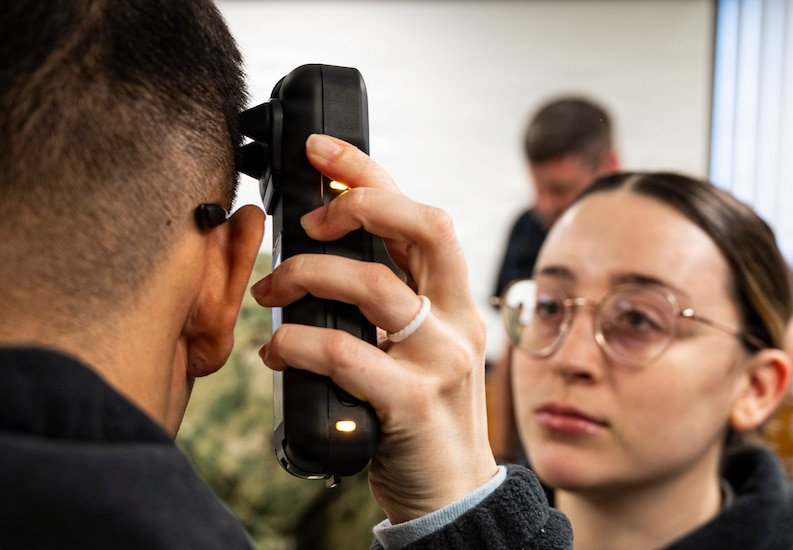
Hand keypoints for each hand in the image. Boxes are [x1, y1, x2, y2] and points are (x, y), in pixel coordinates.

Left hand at [252, 134, 497, 523]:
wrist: (450, 491)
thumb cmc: (419, 413)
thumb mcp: (413, 347)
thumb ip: (385, 302)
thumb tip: (323, 256)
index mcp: (451, 299)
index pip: (422, 214)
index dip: (371, 173)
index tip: (321, 150)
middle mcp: (456, 319)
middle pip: (424, 226)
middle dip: (357, 205)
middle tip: (303, 227)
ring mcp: (441, 359)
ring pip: (376, 285)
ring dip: (307, 277)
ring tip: (270, 295)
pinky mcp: (413, 402)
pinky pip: (346, 352)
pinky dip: (298, 344)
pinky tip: (277, 354)